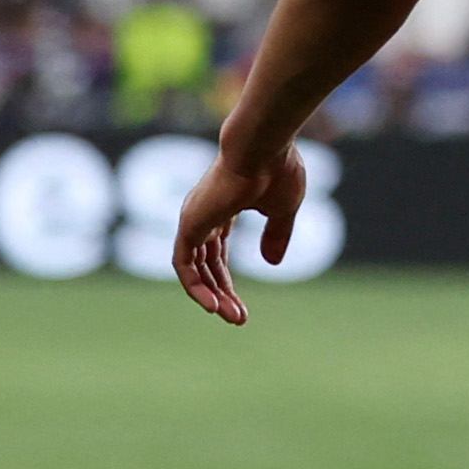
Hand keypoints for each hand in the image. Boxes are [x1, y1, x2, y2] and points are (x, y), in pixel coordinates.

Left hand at [173, 144, 303, 326]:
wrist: (263, 150)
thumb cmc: (278, 170)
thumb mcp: (284, 210)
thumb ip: (277, 235)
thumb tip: (271, 264)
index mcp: (224, 207)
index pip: (217, 250)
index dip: (227, 278)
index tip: (243, 303)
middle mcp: (203, 214)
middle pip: (207, 263)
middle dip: (222, 293)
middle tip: (238, 318)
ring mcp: (193, 219)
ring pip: (194, 268)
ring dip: (211, 296)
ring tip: (233, 318)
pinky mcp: (189, 226)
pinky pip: (184, 266)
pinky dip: (196, 288)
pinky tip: (212, 306)